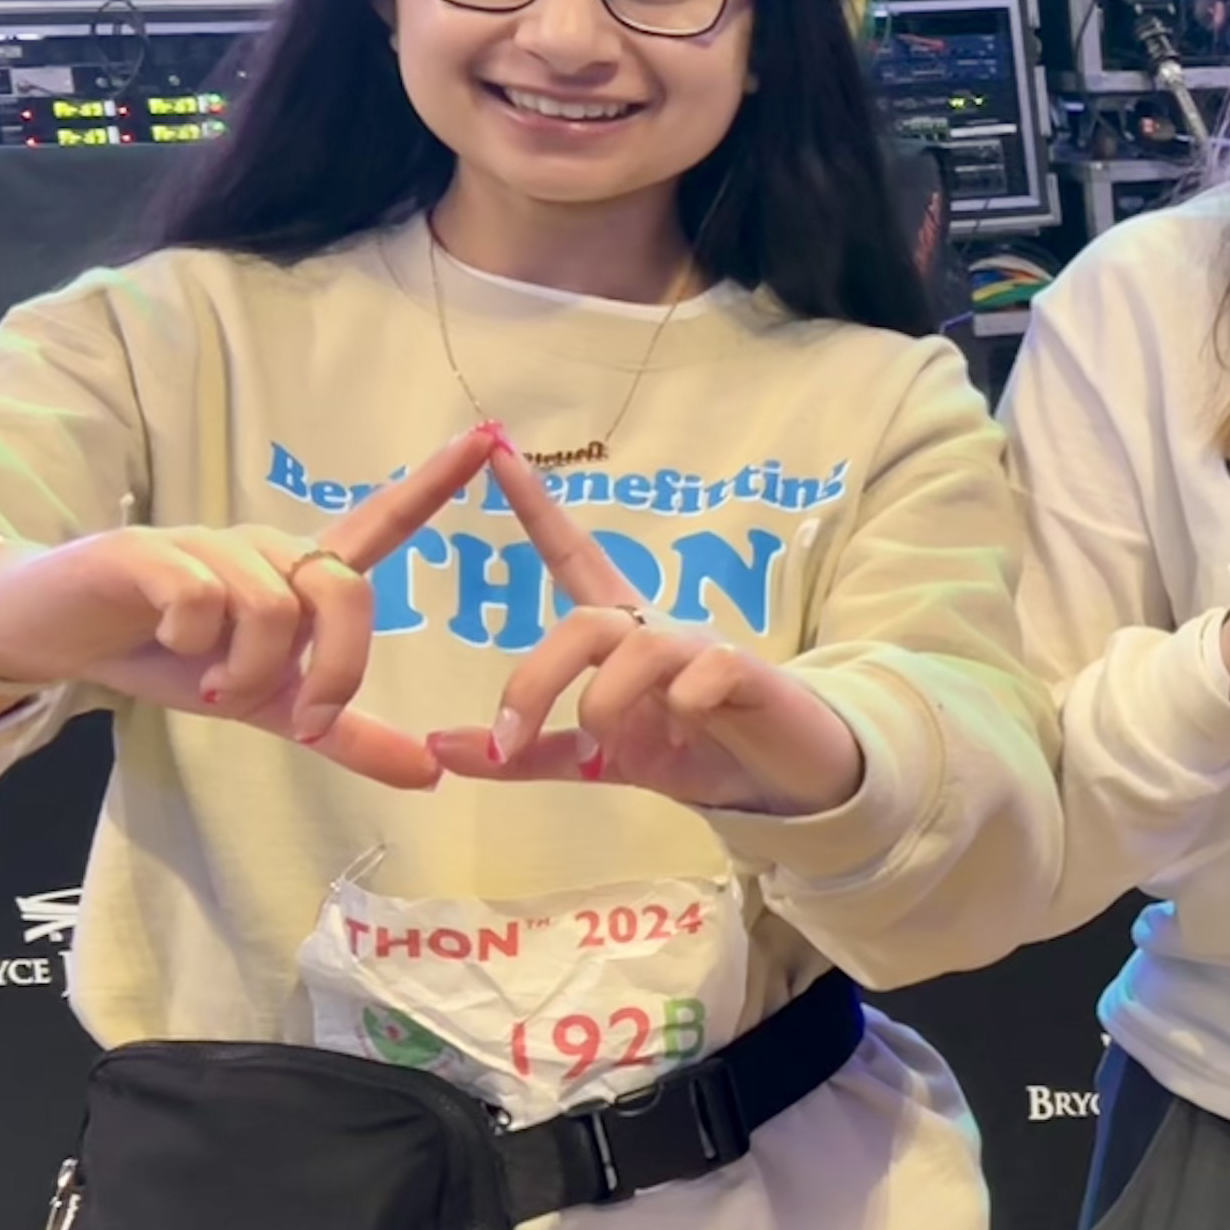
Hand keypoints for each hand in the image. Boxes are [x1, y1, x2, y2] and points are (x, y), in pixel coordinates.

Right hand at [0, 423, 500, 786]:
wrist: (60, 639)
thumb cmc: (170, 660)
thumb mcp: (265, 706)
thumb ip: (345, 734)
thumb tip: (430, 773)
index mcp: (300, 574)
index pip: (383, 521)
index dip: (435, 482)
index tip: (489, 438)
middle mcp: (266, 546)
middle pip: (342, 590)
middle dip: (333, 669)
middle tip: (294, 716)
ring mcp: (209, 542)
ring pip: (271, 607)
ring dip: (248, 667)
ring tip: (210, 679)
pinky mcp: (149, 551)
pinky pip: (203, 596)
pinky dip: (194, 639)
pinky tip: (171, 643)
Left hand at [424, 443, 869, 814]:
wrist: (786, 776)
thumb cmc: (695, 750)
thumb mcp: (600, 760)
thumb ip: (530, 754)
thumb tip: (443, 749)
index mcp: (622, 638)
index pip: (575, 558)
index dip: (537, 509)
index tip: (496, 453)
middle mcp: (659, 629)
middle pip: (583, 624)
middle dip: (533, 682)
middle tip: (508, 741)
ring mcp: (704, 647)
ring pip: (635, 648)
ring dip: (604, 706)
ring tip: (610, 754)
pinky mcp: (747, 672)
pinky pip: (700, 675)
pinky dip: (678, 713)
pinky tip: (685, 741)